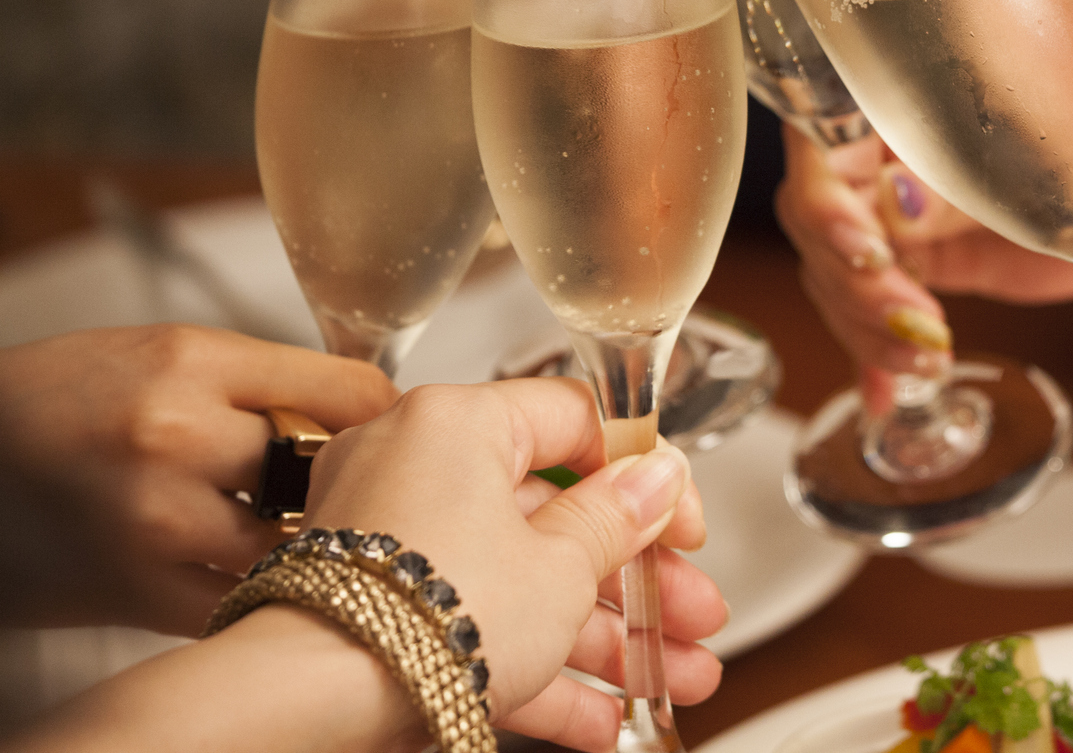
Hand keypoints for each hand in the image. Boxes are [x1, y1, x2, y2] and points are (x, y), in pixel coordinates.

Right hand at [0, 324, 396, 633]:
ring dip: (306, 544)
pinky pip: (240, 602)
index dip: (379, 416)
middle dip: (343, 480)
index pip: (344, 391)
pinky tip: (256, 574)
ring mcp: (156, 521)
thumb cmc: (59, 398)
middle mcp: (177, 436)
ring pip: (292, 544)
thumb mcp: (162, 353)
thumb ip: (259, 379)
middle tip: (354, 486)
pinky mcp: (132, 591)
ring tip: (306, 534)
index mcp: (191, 362)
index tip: (387, 430)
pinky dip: (257, 592)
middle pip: (324, 469)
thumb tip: (365, 409)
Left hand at [303, 377, 721, 750]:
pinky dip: (537, 670)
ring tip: (672, 681)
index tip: (682, 527)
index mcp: (458, 424)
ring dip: (604, 638)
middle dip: (637, 583)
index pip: (574, 424)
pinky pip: (473, 628)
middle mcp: (417, 469)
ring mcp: (392, 547)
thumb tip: (657, 478)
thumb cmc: (422, 615)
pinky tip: (603, 720)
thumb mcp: (562, 565)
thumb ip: (618, 519)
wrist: (309, 707)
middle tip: (690, 616)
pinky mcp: (377, 615)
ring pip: (523, 583)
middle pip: (555, 518)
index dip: (645, 478)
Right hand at [775, 71, 1072, 404]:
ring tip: (927, 364)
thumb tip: (897, 202)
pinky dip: (878, 357)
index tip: (872, 251)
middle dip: (857, 284)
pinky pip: (877, 310)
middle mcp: (894, 151)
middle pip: (822, 222)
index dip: (828, 203)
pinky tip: (889, 399)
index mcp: (911, 97)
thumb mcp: (1059, 151)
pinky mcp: (929, 261)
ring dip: (869, 329)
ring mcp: (905, 211)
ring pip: (840, 275)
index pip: (824, 141)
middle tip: (919, 324)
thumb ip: (974, 173)